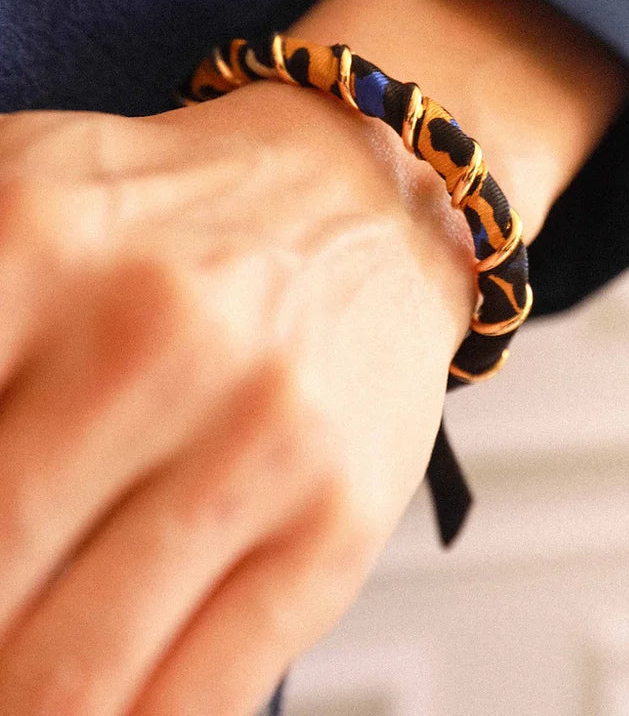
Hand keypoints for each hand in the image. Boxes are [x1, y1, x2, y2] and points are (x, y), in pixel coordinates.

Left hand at [0, 82, 475, 714]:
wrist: (364, 199)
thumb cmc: (181, 220)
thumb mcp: (19, 194)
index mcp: (39, 240)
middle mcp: (154, 338)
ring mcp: (256, 437)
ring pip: (71, 673)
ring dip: (18, 703)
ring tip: (13, 685)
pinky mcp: (334, 521)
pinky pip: (195, 699)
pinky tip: (88, 712)